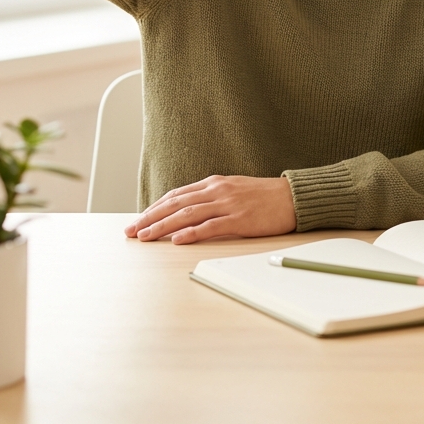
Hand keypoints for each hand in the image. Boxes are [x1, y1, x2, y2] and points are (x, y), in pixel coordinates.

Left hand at [125, 175, 296, 244]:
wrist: (293, 197)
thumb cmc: (265, 196)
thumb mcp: (234, 190)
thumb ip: (212, 198)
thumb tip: (188, 211)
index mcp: (215, 183)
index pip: (176, 195)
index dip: (154, 208)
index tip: (138, 220)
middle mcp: (218, 190)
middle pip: (175, 203)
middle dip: (149, 217)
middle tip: (130, 231)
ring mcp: (228, 204)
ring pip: (187, 214)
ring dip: (162, 226)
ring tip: (144, 237)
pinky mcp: (240, 219)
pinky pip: (210, 226)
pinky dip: (191, 233)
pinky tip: (177, 240)